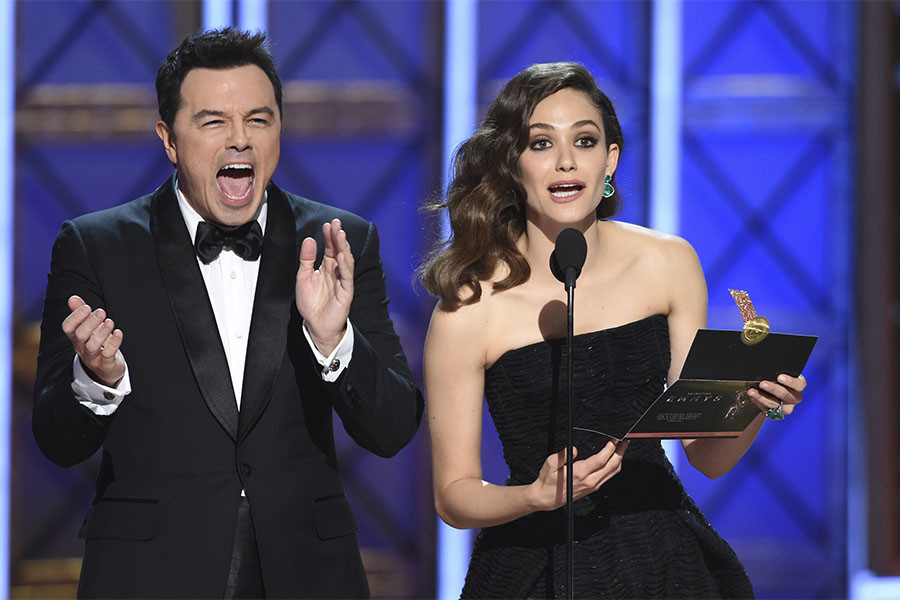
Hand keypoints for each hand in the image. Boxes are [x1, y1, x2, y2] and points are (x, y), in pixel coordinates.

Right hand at [62, 295, 124, 386]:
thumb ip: (81, 313)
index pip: (68, 327)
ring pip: (92, 346)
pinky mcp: (105, 364)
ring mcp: (92, 357)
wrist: (106, 369)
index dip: (75, 317)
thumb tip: (73, 298)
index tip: (87, 307)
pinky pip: (108, 354)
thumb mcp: (89, 328)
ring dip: (102, 333)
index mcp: (75, 337)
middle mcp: (81, 347)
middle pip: (80, 335)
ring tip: (110, 322)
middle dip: (90, 323)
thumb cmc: (96, 343)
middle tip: (101, 312)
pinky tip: (119, 333)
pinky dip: (114, 343)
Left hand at [295, 219, 353, 354]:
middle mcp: (337, 271)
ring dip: (343, 247)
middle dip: (338, 237)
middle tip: (336, 223)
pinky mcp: (346, 292)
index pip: (330, 247)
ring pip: (346, 260)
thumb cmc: (311, 303)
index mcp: (327, 267)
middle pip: (340, 250)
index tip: (327, 224)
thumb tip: (310, 239)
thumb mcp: (303, 277)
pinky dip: (345, 265)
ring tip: (340, 234)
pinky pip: (347, 276)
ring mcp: (343, 281)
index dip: (329, 236)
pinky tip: (342, 255)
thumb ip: (307, 259)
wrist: (315, 325)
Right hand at [529, 441, 629, 510]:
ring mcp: (593, 485)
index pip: (601, 459)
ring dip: (619, 459)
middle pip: (612, 465)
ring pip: (613, 472)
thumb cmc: (548, 481)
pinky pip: (609, 476)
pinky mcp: (593, 488)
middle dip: (620, 451)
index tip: (614, 440)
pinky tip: (614, 459)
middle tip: (624, 441)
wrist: (546, 498)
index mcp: (580, 473)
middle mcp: (589, 481)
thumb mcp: (549, 464)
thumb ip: (562, 455)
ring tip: (622, 448)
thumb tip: (573, 449)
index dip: (610, 448)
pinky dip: (614, 466)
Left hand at [748, 373, 805, 416]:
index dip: (790, 381)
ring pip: (774, 404)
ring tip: (751, 391)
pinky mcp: (776, 414)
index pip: (798, 385)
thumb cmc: (776, 378)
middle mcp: (795, 398)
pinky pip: (766, 410)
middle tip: (762, 384)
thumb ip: (774, 373)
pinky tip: (752, 397)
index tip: (780, 377)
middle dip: (772, 388)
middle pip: (785, 395)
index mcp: (799, 386)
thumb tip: (763, 372)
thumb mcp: (778, 374)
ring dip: (761, 397)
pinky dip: (757, 402)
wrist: (770, 390)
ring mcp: (786, 408)